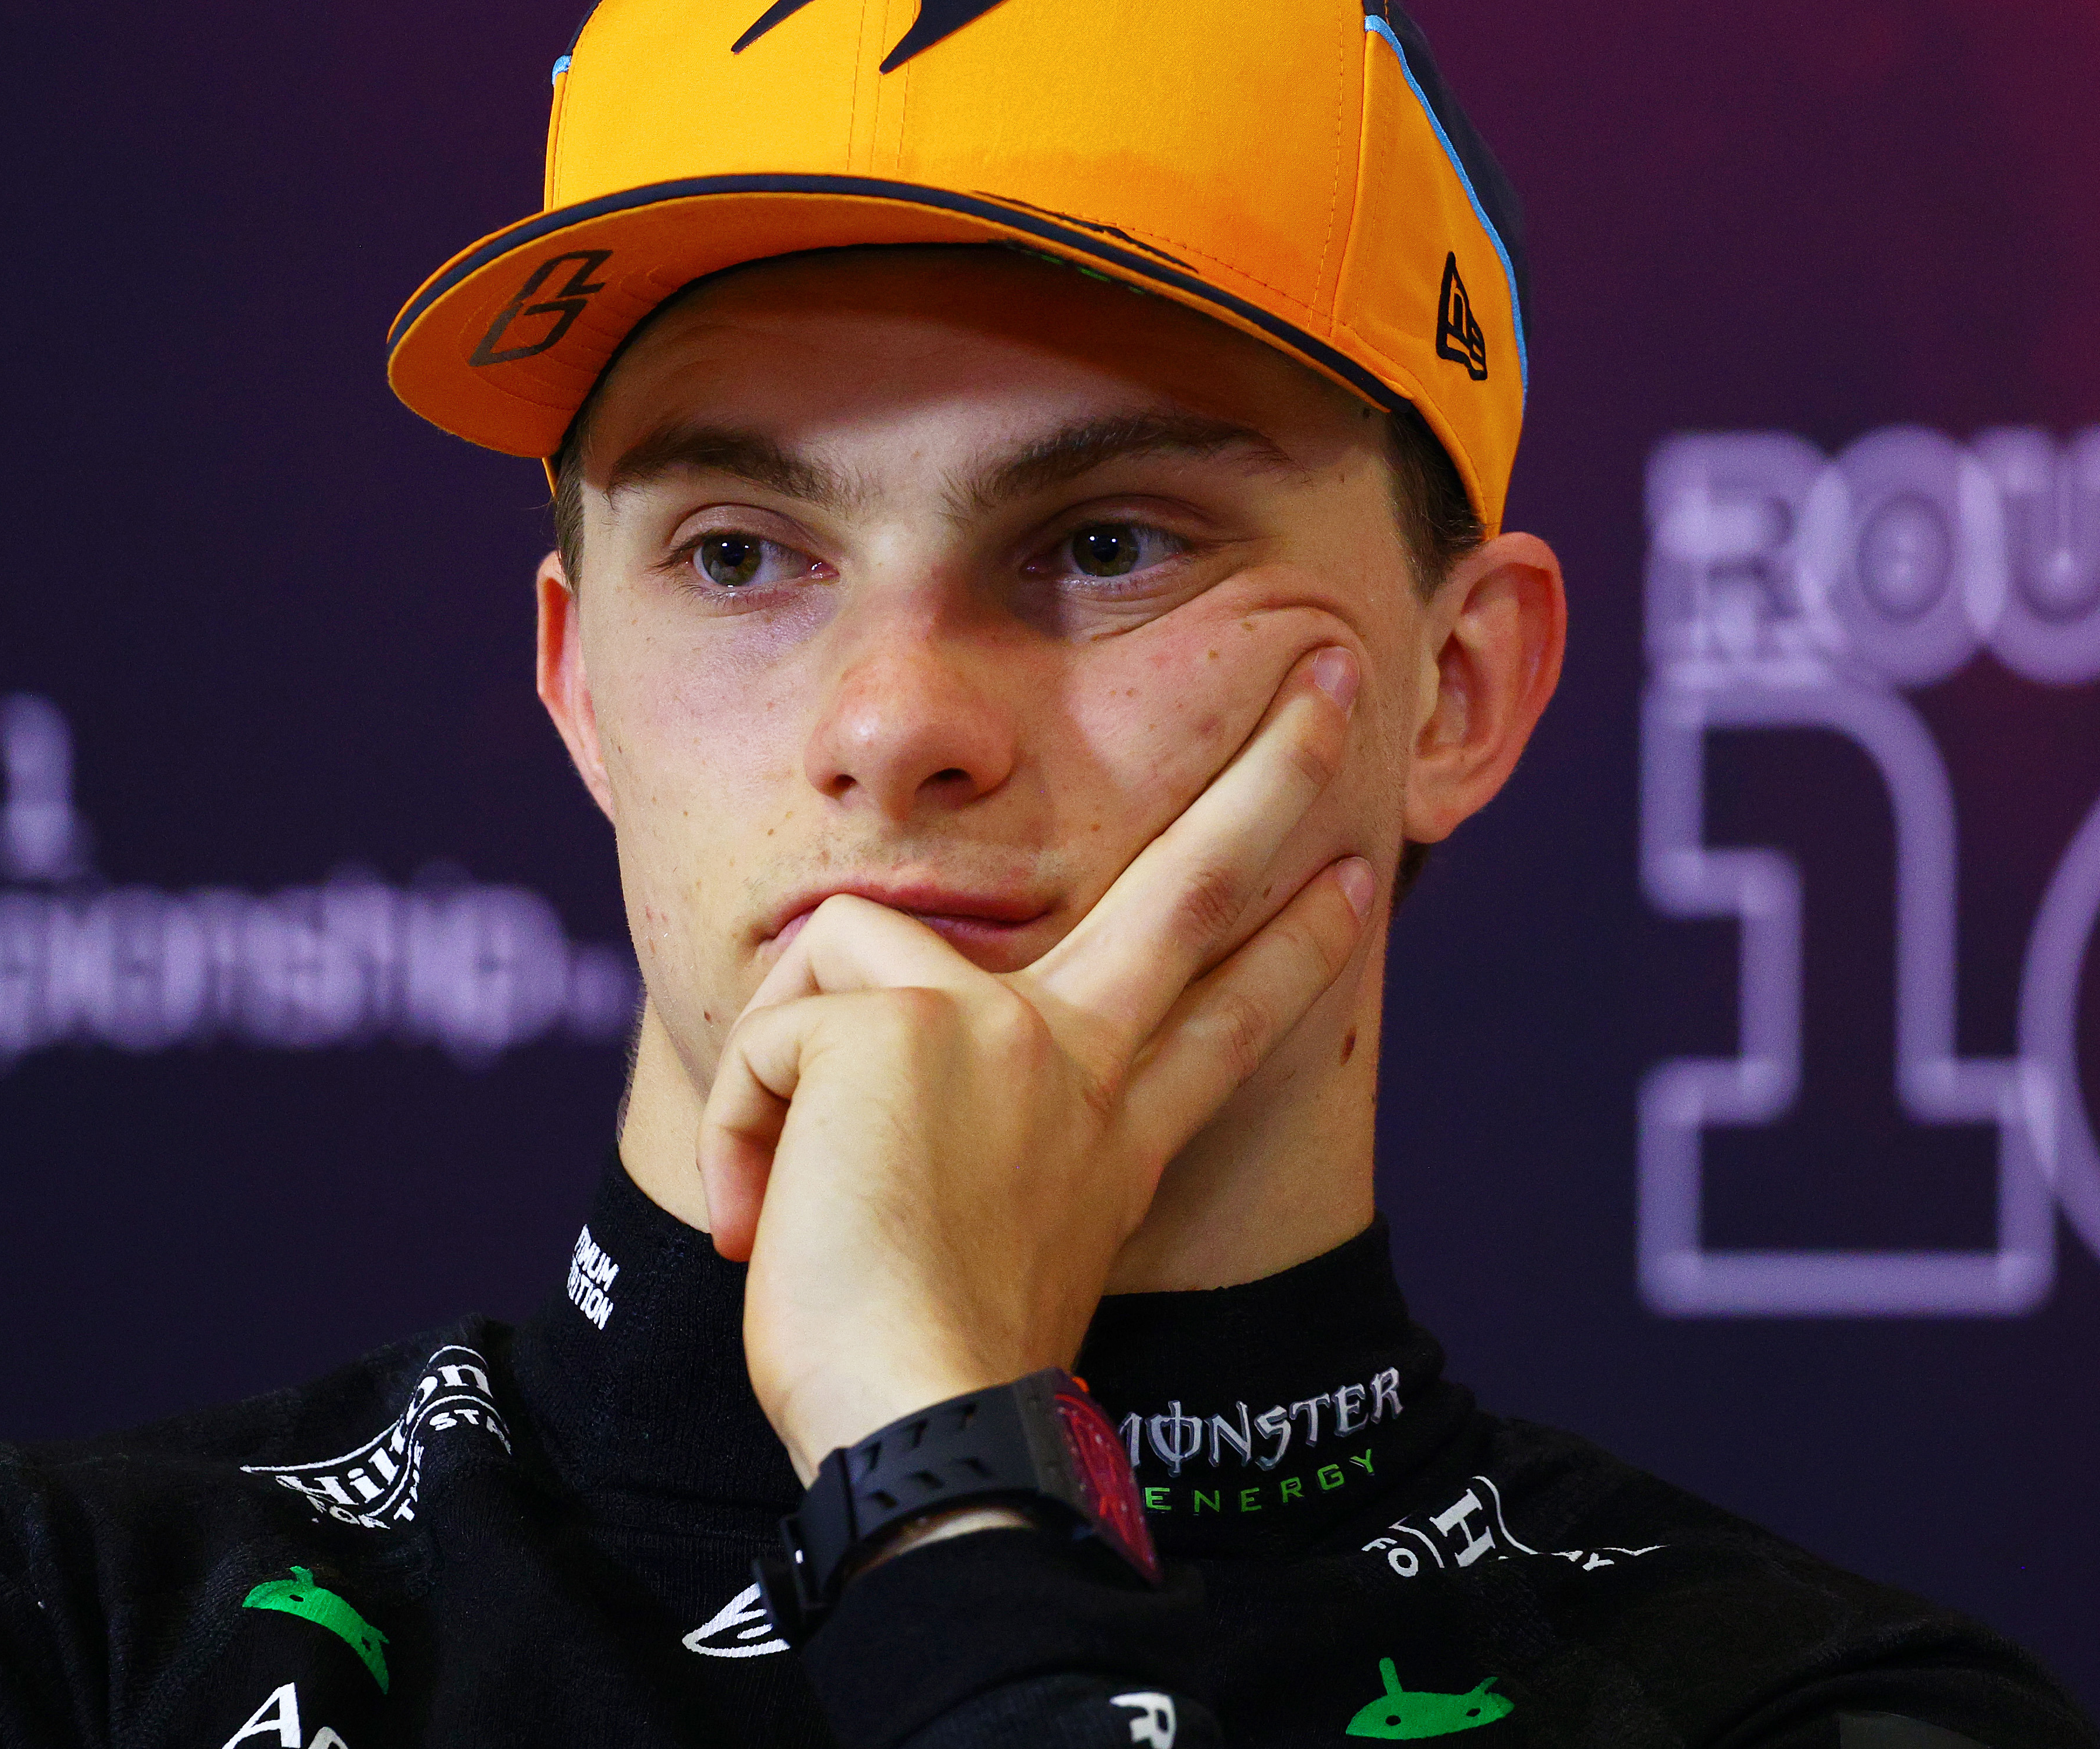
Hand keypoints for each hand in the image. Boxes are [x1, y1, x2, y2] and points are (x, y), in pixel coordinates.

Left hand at [700, 644, 1375, 1476]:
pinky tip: (768, 1213)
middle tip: (1329, 671)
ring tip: (788, 1195)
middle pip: (1196, 887)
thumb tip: (891, 1103)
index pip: (1227, 1014)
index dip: (1298, 946)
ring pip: (856, 940)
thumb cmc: (916, 1375)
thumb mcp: (983, 1255)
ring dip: (784, 1068)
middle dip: (1274, 771)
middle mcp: (1073, 1064)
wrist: (919, 1428)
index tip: (1358, 874)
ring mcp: (999, 1030)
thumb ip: (974, 1160)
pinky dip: (741, 1119)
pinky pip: (774, 1023)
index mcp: (1109, 1133)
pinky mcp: (903, 1018)